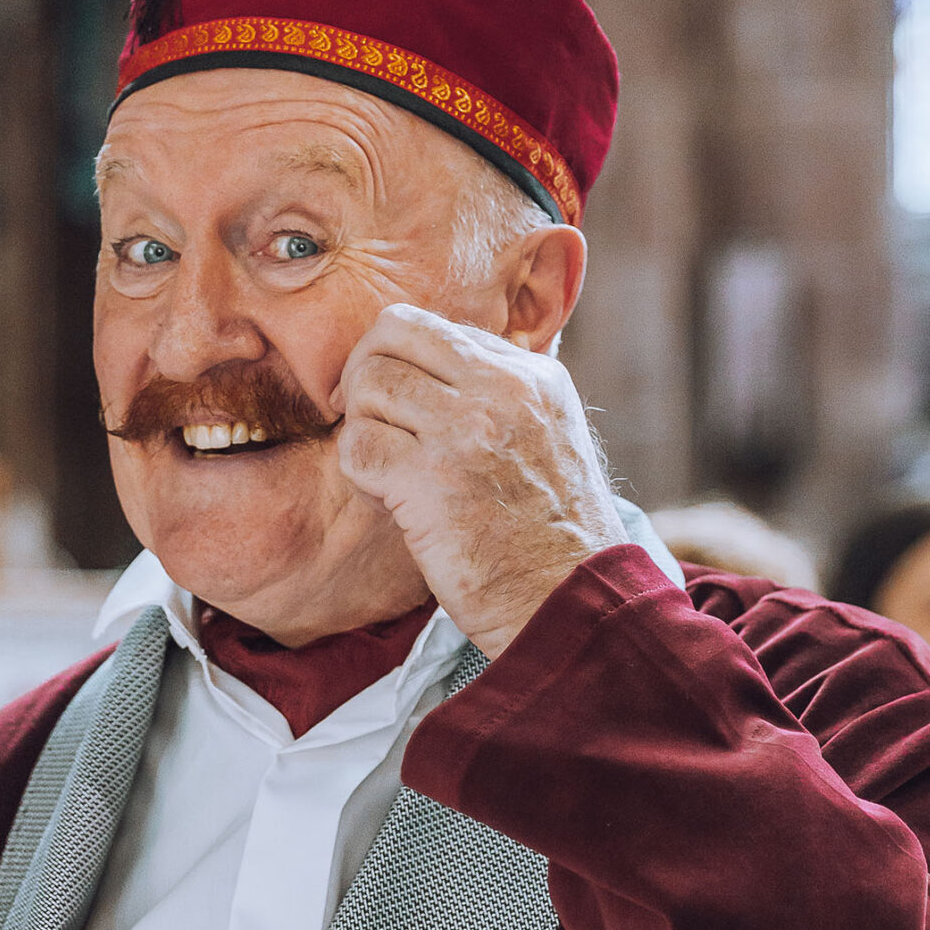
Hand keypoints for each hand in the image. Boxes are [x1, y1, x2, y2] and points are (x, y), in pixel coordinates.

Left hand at [335, 305, 627, 656]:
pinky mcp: (429, 480)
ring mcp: (465, 431)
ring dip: (362, 427)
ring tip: (386, 468)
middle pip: (391, 335)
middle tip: (369, 422)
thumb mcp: (551, 439)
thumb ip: (502, 398)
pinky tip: (386, 497)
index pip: (434, 327)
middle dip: (363, 375)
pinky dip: (359, 471)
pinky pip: (357, 446)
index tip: (398, 405)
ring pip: (368, 385)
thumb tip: (433, 373)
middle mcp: (501, 389)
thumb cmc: (554, 537)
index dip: (400, 360)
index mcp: (532, 375)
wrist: (572, 603)